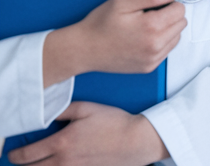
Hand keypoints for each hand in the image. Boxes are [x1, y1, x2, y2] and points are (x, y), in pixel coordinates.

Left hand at [6, 102, 168, 164]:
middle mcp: (64, 161)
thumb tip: (45, 113)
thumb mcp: (87, 108)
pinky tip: (61, 164)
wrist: (138, 140)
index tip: (13, 152)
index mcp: (62, 143)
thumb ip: (62, 110)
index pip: (26, 155)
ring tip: (41, 162)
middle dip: (23, 165)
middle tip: (23, 159)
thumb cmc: (114, 122)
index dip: (15, 154)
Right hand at [43, 0, 185, 86]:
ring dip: (167, 29)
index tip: (153, 5)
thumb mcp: (122, 2)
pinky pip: (167, 50)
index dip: (168, 3)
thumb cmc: (99, 25)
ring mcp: (153, 58)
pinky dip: (161, 42)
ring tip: (144, 27)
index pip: (180, 9)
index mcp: (152, 27)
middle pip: (181, 23)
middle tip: (147, 15)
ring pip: (177, 37)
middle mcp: (156, 45)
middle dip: (169, 16)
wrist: (83, 50)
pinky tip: (143, 38)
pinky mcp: (149, 66)